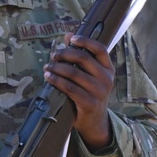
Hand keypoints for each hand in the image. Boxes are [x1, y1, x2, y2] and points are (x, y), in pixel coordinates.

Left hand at [44, 34, 114, 150]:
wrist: (95, 121)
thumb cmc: (90, 93)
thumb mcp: (90, 75)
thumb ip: (81, 56)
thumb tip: (68, 35)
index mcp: (108, 69)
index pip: (100, 49)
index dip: (85, 41)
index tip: (71, 39)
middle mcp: (106, 79)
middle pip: (83, 58)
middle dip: (64, 54)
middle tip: (53, 55)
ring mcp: (99, 92)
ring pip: (73, 73)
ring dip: (57, 67)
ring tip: (47, 67)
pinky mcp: (89, 103)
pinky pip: (69, 87)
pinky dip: (56, 80)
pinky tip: (49, 77)